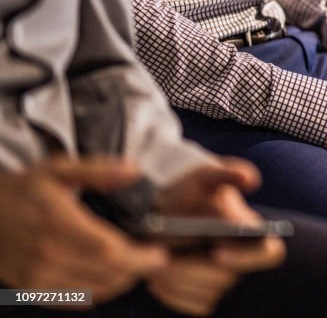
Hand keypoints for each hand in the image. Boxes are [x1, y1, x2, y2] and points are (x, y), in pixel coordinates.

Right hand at [0, 158, 168, 303]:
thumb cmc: (23, 190)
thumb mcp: (59, 169)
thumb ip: (99, 170)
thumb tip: (134, 170)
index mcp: (59, 224)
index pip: (109, 252)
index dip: (140, 257)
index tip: (160, 252)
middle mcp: (49, 256)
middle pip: (107, 275)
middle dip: (137, 270)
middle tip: (154, 259)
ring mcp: (38, 277)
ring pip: (95, 291)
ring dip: (121, 282)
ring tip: (136, 266)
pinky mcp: (31, 289)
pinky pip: (74, 300)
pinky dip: (98, 292)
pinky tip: (109, 277)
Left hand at [148, 160, 285, 315]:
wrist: (166, 213)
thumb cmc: (192, 194)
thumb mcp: (207, 177)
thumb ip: (227, 173)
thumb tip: (249, 178)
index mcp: (255, 233)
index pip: (269, 254)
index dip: (246, 259)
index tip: (217, 254)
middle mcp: (244, 261)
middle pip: (228, 279)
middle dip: (195, 270)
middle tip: (167, 260)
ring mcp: (225, 283)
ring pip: (208, 296)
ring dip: (178, 281)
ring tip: (157, 266)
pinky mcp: (205, 298)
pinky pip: (191, 304)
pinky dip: (172, 293)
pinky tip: (158, 279)